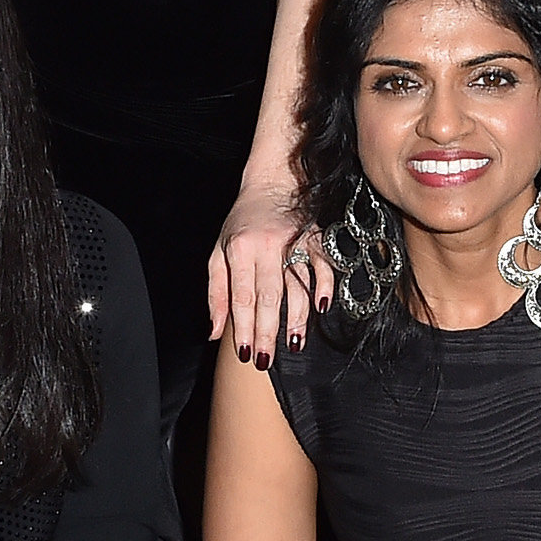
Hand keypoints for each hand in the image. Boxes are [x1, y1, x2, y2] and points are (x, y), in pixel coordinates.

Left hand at [209, 172, 329, 370]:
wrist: (274, 180)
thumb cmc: (243, 221)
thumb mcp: (220, 251)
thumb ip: (217, 291)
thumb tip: (215, 331)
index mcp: (240, 249)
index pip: (242, 296)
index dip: (243, 327)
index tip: (244, 353)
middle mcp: (266, 246)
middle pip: (268, 297)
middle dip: (267, 332)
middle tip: (266, 361)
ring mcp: (294, 241)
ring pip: (297, 286)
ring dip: (296, 318)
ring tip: (293, 345)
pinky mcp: (316, 237)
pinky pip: (324, 265)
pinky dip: (325, 286)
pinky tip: (322, 309)